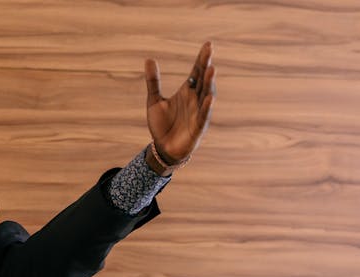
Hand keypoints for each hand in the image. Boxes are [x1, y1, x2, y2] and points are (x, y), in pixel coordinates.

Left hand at [145, 41, 215, 165]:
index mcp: (187, 91)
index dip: (202, 59)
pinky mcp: (198, 127)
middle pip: (203, 80)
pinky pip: (203, 116)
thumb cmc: (162, 125)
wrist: (163, 148)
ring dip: (209, 83)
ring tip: (211, 69)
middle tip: (209, 50)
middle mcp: (196, 99)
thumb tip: (149, 59)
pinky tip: (209, 98)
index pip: (197, 71)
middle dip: (206, 65)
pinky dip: (206, 108)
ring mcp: (198, 113)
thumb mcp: (154, 100)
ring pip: (206, 95)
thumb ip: (153, 81)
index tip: (208, 45)